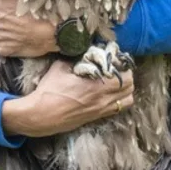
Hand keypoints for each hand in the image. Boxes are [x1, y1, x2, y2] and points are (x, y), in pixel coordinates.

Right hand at [1, 60, 134, 137]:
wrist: (40, 115)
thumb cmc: (48, 91)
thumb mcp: (60, 68)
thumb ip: (75, 59)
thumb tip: (83, 52)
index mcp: (96, 86)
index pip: (123, 73)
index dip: (121, 64)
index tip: (114, 58)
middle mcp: (102, 99)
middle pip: (130, 86)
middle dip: (126, 74)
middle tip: (117, 68)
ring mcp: (101, 110)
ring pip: (128, 99)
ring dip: (126, 89)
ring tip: (116, 81)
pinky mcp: (96, 117)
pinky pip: (118, 109)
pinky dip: (119, 100)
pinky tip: (109, 93)